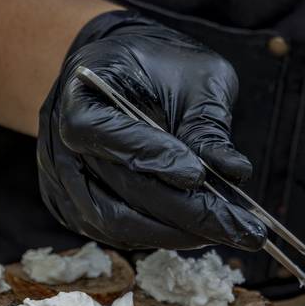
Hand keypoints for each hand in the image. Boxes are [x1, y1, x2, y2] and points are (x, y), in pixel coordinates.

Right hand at [38, 11, 266, 249]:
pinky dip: (161, 236)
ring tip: (230, 233)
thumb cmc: (161, 68)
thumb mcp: (195, 76)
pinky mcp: (77, 209)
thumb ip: (208, 122)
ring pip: (117, 222)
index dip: (151, 156)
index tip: (199, 175)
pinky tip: (200, 232)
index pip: (106, 133)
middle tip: (241, 227)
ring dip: (176, 234)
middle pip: (120, 189)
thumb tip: (235, 171)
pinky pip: (117, 234)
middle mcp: (63, 144)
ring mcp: (65, 182)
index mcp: (81, 95)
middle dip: (186, 212)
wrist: (126, 74)